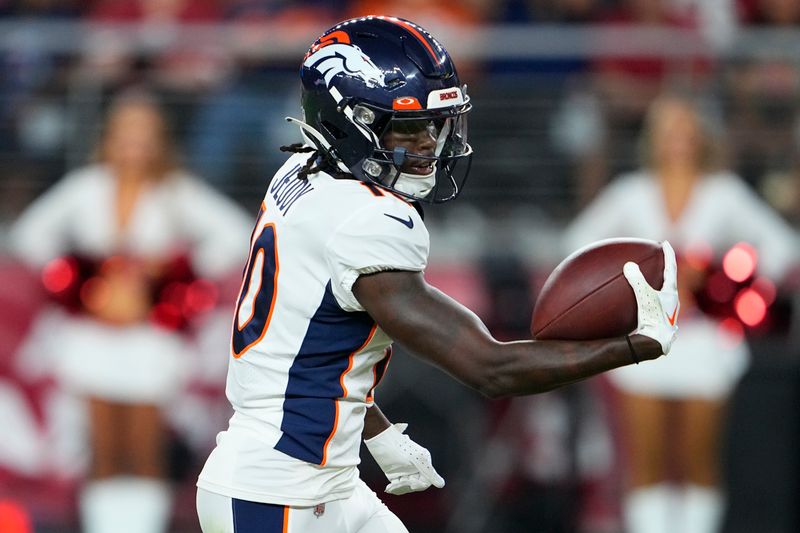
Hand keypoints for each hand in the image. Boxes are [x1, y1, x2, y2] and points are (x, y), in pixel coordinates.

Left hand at [364, 423, 444, 494]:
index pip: (426, 480)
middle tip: (399, 480)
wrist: (380, 440)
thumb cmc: (399, 447)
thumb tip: (442, 485)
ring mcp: (405, 470)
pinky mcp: (395, 473)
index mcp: (424, 461)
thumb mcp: (417, 460)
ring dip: (399, 488)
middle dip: (408, 485)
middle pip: (416, 484)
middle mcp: (415, 467)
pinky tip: (389, 488)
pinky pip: (397, 486)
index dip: (419, 484)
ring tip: (392, 486)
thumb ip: (430, 473)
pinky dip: (394, 488)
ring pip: (406, 486)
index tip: (412, 483)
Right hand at [623, 240, 679, 354]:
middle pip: (670, 281)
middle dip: (665, 270)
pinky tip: (639, 305)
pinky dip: (649, 299)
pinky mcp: (661, 322)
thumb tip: (628, 265)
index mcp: (671, 292)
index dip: (668, 254)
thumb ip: (636, 280)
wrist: (656, 343)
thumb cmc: (652, 318)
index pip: (670, 268)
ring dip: (658, 286)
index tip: (664, 243)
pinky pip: (656, 305)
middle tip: (660, 260)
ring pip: (665, 294)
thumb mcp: (643, 296)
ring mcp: (668, 313)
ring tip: (651, 281)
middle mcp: (673, 302)